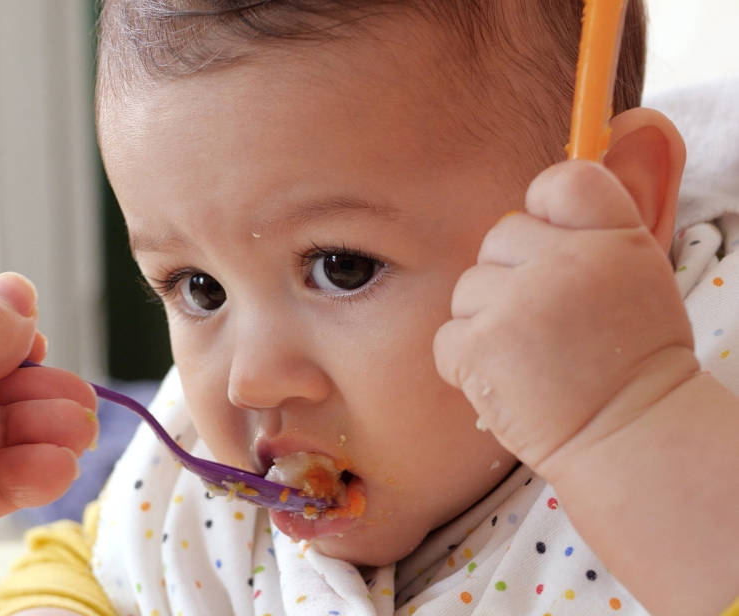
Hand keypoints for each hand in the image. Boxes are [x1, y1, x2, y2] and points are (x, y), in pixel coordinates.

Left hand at [433, 161, 697, 473]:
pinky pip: (447, 334)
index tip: (561, 256)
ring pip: (469, 287)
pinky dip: (467, 362)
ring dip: (489, 323)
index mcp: (613, 238)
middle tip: (553, 327)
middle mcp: (568, 262)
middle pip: (501, 237)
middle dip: (513, 279)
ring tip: (535, 358)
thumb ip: (617, 205)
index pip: (561, 180)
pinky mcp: (480, 344)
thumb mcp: (639, 270)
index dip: (549, 215)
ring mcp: (521, 303)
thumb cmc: (629, 355)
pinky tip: (509, 381)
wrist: (627, 436)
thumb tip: (638, 119)